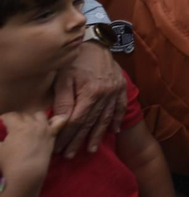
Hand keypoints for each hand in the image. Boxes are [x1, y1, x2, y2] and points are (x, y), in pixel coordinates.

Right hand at [0, 110, 66, 185]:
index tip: (2, 123)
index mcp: (18, 126)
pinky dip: (55, 120)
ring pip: (40, 115)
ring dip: (33, 118)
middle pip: (24, 115)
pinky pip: (59, 122)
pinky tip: (49, 124)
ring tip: (28, 126)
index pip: (10, 116)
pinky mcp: (53, 135)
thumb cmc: (9, 162)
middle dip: (17, 119)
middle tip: (12, 128)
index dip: (4, 118)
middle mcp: (33, 124)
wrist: (28, 173)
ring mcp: (45, 129)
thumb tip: (0, 137)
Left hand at [51, 41, 125, 156]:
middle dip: (79, 140)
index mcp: (91, 92)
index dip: (67, 136)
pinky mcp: (121, 88)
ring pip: (105, 118)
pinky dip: (117, 120)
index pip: (77, 120)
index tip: (58, 148)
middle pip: (90, 123)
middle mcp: (106, 95)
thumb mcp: (63, 77)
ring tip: (90, 150)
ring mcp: (116, 92)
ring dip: (97, 135)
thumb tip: (58, 123)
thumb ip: (62, 101)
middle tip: (69, 155)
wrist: (97, 41)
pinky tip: (114, 131)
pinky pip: (120, 107)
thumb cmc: (76, 59)